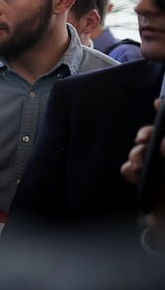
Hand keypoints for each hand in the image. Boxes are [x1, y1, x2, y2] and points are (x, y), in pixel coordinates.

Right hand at [121, 98, 164, 230]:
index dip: (164, 113)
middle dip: (147, 134)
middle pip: (157, 137)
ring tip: (136, 162)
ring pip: (143, 152)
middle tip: (142, 138)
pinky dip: (129, 169)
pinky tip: (131, 173)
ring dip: (136, 153)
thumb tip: (162, 135)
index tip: (156, 103)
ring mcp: (161, 173)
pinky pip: (132, 171)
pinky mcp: (148, 186)